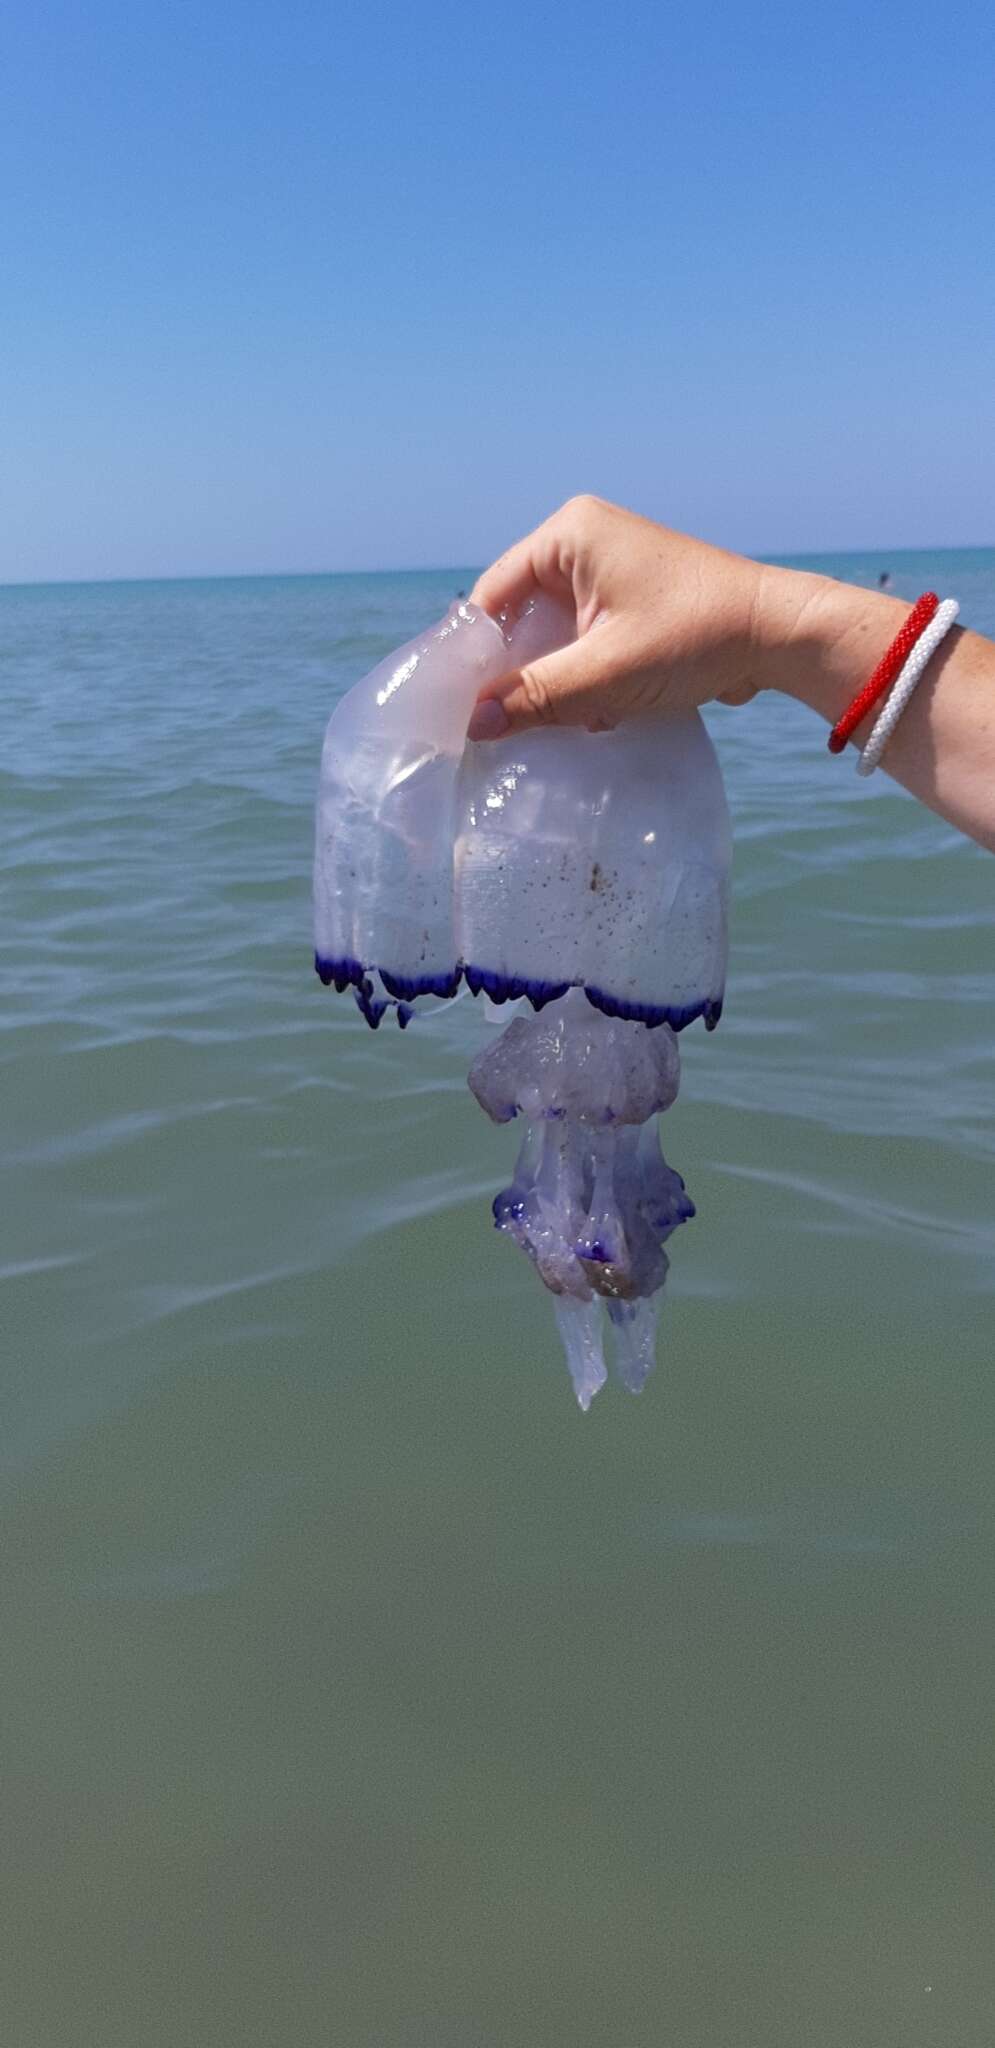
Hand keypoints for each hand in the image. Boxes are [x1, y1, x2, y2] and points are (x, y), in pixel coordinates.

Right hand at [467, 495, 767, 739]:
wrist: (780, 635)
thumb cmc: (696, 637)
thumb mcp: (606, 673)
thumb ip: (535, 697)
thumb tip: (473, 726)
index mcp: (569, 534)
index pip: (493, 595)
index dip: (478, 654)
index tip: (468, 707)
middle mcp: (584, 540)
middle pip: (522, 617)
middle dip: (524, 672)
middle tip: (512, 722)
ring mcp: (610, 568)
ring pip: (555, 634)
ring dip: (558, 680)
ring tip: (568, 718)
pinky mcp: (632, 598)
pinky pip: (586, 638)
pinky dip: (585, 675)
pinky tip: (597, 711)